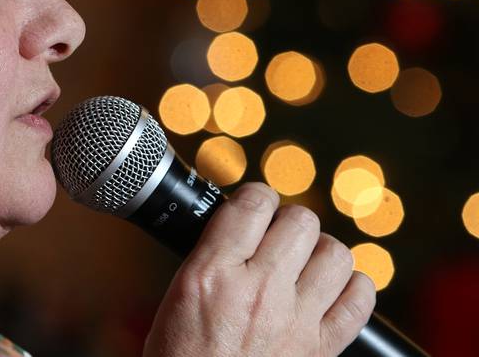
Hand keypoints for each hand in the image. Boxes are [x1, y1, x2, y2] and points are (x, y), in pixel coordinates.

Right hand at [143, 182, 375, 356]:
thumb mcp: (178, 295)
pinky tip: (331, 290)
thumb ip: (210, 254)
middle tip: (277, 236)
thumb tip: (237, 223)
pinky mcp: (320, 349)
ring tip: (304, 262)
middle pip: (301, 221)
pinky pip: (359, 300)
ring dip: (321, 251)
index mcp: (212, 274)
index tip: (255, 204)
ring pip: (336, 254)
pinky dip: (352, 288)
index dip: (256, 196)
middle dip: (289, 221)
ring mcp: (295, 321)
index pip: (252, 205)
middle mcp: (258, 291)